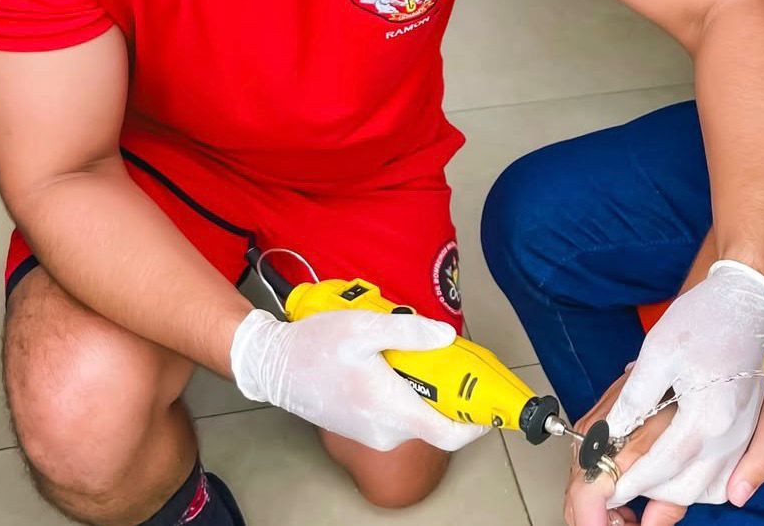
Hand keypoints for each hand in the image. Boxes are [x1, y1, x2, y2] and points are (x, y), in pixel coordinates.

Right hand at [229, 308, 488, 451]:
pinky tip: (394, 363)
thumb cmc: (315, 347)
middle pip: (437, 421)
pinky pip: (399, 415)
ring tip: (415, 352)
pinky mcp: (364, 427)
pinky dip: (408, 394)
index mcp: (393, 410)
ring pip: (418, 416)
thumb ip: (409, 332)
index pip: (450, 435)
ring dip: (427, 389)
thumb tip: (447, 337)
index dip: (477, 422)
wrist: (273, 366)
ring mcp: (374, 433)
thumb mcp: (365, 328)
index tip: (489, 401)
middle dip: (451, 392)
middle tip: (450, 357)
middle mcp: (387, 431)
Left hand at [568, 319, 763, 525]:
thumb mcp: (658, 352)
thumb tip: (610, 432)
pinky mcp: (750, 429)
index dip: (630, 483)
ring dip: (677, 491)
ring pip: (711, 489)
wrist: (749, 300)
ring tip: (646, 476)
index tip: (607, 489)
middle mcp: (732, 435)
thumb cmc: (708, 318)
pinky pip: (727, 474)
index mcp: (708, 417)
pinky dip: (700, 481)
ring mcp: (745, 434)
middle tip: (621, 482)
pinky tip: (676, 466)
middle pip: (687, 490)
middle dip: (651, 493)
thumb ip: (634, 399)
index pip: (662, 468)